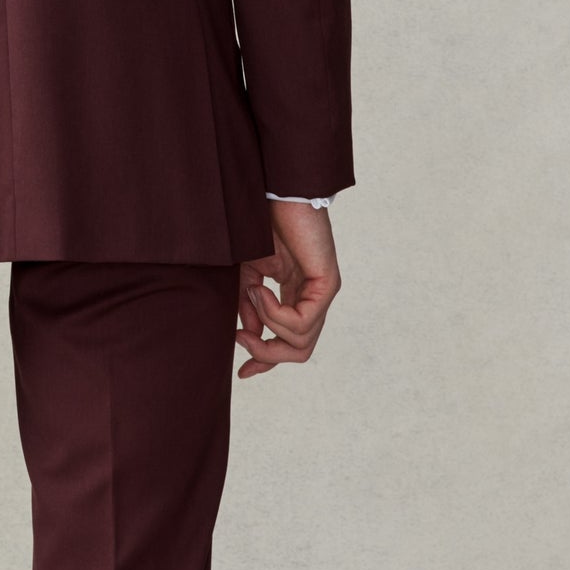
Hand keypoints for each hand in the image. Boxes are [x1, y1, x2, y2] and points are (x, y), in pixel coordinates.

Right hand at [236, 199, 339, 379]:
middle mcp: (314, 299)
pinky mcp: (328, 284)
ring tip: (251, 295)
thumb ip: (250, 307)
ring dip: (267, 326)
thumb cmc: (260, 227)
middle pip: (299, 351)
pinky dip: (275, 313)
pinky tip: (260, 290)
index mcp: (295, 297)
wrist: (275, 195)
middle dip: (266, 354)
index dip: (265, 361)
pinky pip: (302, 321)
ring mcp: (323, 293)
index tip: (242, 373)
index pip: (289, 343)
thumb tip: (249, 336)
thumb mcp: (247, 274)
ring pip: (301, 342)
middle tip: (241, 338)